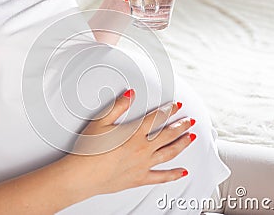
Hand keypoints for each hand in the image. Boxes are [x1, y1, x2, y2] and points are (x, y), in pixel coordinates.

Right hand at [62, 88, 195, 195]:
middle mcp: (143, 148)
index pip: (158, 117)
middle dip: (182, 125)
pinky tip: (182, 172)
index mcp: (135, 133)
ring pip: (170, 153)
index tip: (177, 105)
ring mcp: (144, 164)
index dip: (169, 109)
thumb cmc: (89, 150)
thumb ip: (118, 106)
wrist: (83, 174)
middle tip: (190, 121)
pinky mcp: (140, 178)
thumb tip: (131, 94)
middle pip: (169, 134)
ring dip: (182, 144)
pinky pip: (162, 177)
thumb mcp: (100, 121)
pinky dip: (174, 175)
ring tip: (191, 138)